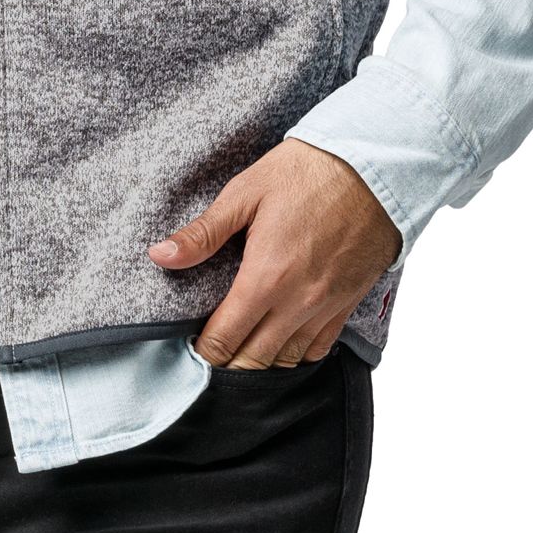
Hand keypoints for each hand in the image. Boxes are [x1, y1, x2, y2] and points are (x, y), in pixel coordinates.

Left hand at [147, 139, 401, 368]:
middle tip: (210, 358)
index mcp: (265, 278)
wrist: (373, 167)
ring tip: (240, 354)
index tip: (190, 349)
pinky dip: (296, 354)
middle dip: (227, 366)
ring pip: (287, 361)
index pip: (224, 340)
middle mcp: (297, 303)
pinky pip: (319, 348)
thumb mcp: (246, 193)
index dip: (202, 352)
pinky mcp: (348, 302)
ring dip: (260, 363)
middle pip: (253, 362)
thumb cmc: (306, 172)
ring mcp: (326, 307)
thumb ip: (203, 233)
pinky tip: (280, 343)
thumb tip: (160, 256)